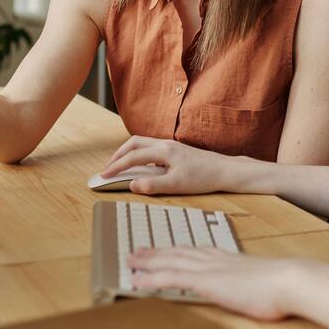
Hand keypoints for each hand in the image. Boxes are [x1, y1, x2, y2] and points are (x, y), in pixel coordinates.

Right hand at [101, 136, 239, 194]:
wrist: (225, 170)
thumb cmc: (203, 178)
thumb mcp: (176, 186)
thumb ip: (152, 185)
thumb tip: (132, 185)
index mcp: (164, 151)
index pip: (132, 157)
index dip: (116, 166)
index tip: (104, 175)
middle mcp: (165, 144)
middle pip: (134, 143)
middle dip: (118, 154)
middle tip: (108, 168)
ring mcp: (171, 145)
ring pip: (142, 143)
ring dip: (128, 152)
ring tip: (120, 165)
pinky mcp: (176, 149)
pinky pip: (151, 147)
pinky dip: (140, 153)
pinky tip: (142, 166)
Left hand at [128, 247, 298, 320]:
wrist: (287, 280)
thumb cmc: (281, 286)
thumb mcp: (261, 281)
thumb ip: (250, 281)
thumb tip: (252, 288)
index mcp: (226, 258)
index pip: (194, 251)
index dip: (176, 250)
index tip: (164, 249)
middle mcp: (213, 259)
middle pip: (177, 252)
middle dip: (155, 252)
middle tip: (137, 251)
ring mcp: (208, 269)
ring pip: (169, 262)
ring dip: (147, 262)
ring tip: (130, 261)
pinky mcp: (205, 282)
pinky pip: (170, 279)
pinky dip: (151, 279)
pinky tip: (137, 280)